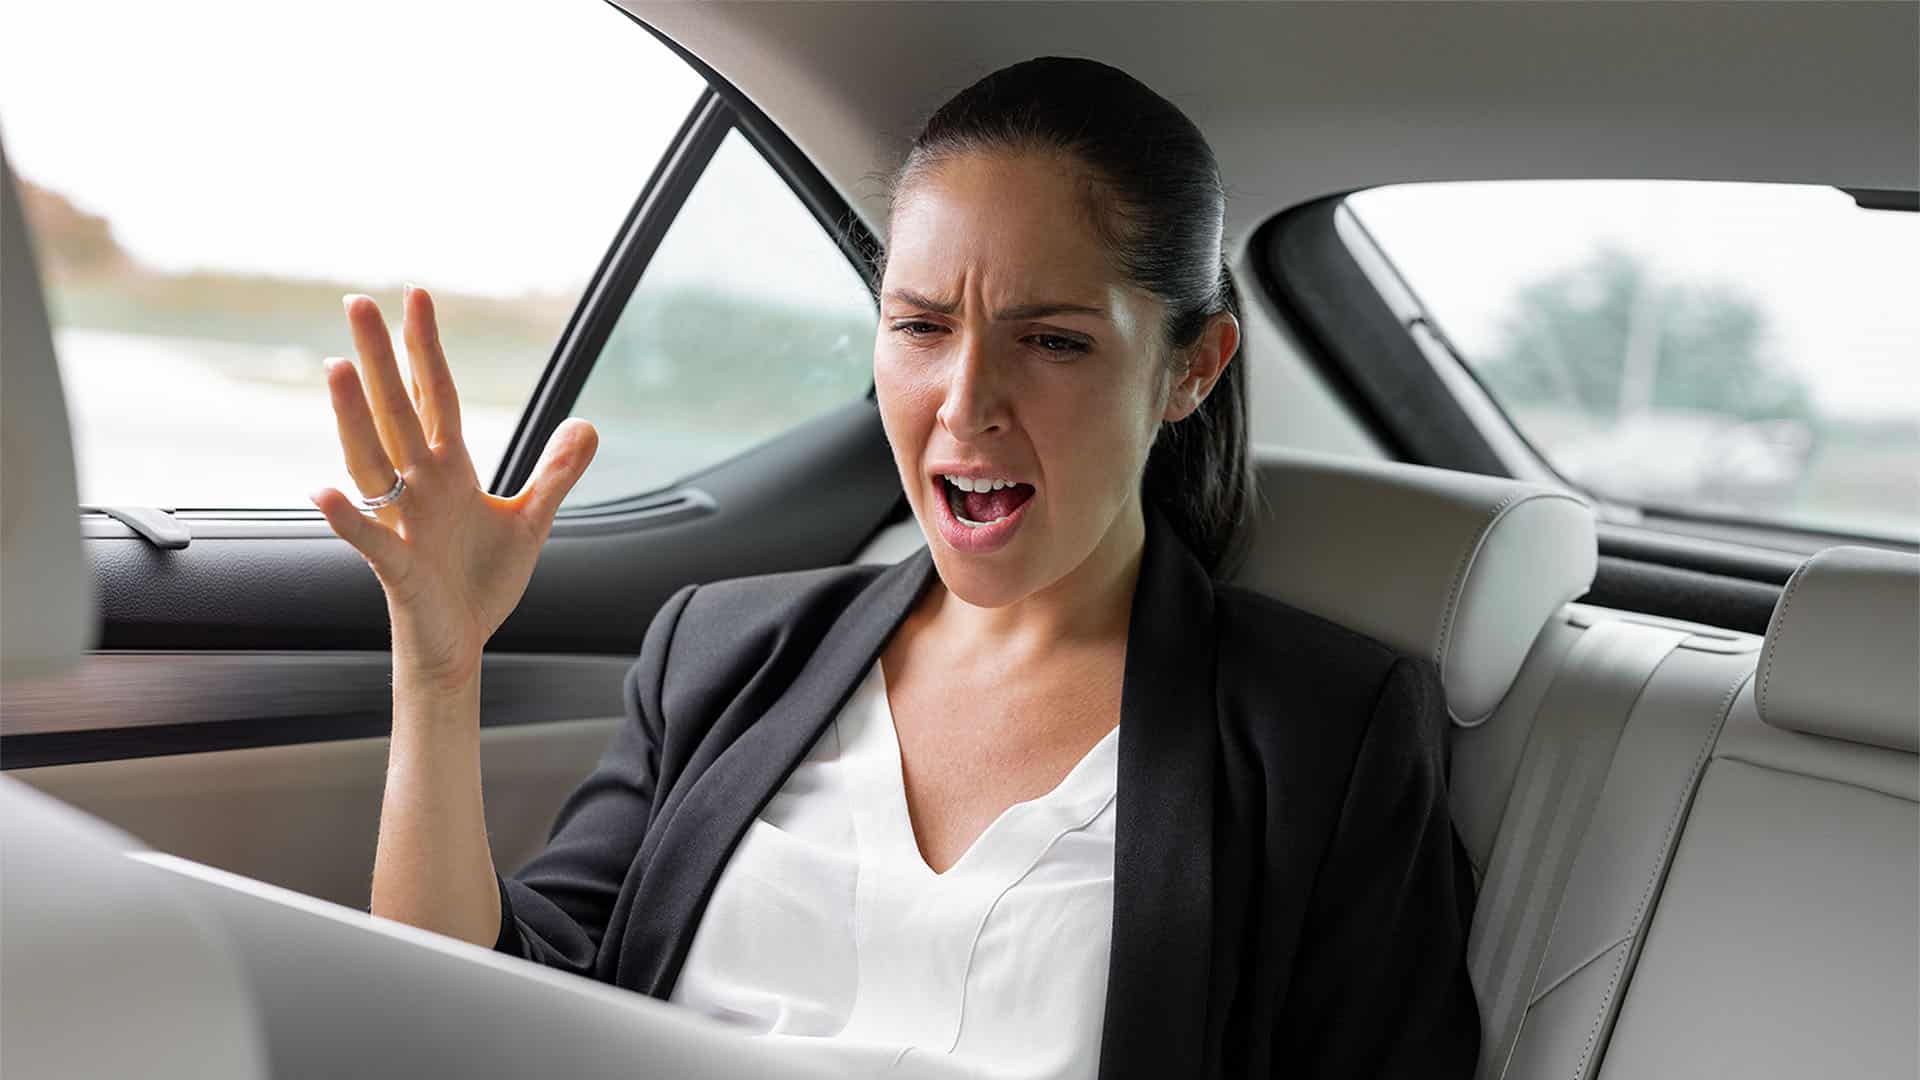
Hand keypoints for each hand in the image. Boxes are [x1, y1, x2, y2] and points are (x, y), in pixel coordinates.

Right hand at [308, 286, 597, 687]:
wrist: (460, 644)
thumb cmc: (480, 581)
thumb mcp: (531, 520)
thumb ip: (556, 472)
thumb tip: (586, 424)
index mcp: (448, 471)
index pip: (433, 395)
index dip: (426, 348)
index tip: (417, 297)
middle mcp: (418, 487)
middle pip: (396, 410)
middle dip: (379, 358)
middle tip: (358, 301)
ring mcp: (404, 524)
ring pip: (373, 460)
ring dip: (353, 417)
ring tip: (336, 368)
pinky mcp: (399, 569)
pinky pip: (371, 539)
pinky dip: (350, 516)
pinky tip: (326, 491)